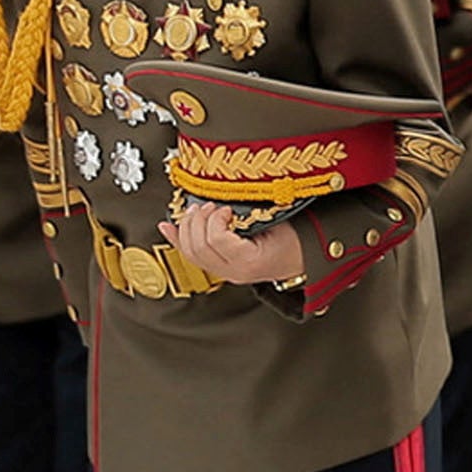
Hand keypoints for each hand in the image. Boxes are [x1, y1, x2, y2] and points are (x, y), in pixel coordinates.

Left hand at [165, 198, 305, 286]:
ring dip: (188, 227)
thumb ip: (251, 212)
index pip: (217, 241)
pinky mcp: (220, 268)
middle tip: (208, 206)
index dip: (216, 220)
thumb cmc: (296, 241)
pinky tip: (167, 228)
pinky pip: (191, 256)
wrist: (303, 259)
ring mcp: (225, 272)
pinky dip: (177, 239)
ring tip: (197, 212)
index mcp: (249, 262)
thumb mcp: (278, 221)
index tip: (226, 208)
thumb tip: (226, 199)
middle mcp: (234, 271)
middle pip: (198, 247)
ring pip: (191, 252)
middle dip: (198, 221)